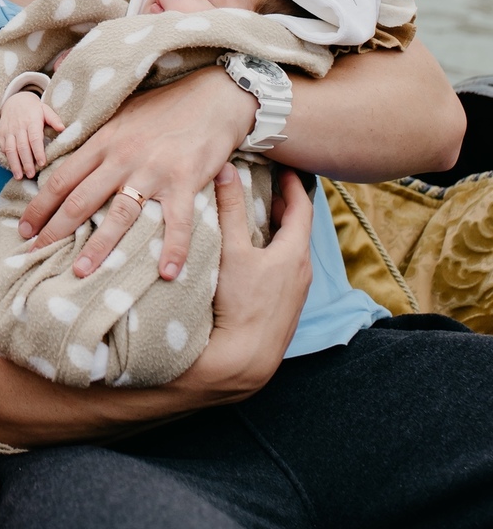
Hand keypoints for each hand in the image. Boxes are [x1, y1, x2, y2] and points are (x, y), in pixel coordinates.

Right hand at [0, 92, 64, 178]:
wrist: (14, 100)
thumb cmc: (33, 108)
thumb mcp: (45, 109)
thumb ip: (54, 119)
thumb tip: (63, 128)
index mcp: (32, 120)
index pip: (35, 138)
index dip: (38, 151)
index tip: (42, 163)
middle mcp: (19, 126)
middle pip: (22, 146)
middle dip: (26, 162)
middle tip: (31, 175)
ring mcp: (9, 130)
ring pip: (10, 149)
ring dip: (14, 164)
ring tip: (19, 176)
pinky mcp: (1, 134)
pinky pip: (3, 147)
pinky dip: (6, 158)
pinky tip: (12, 168)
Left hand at [18, 67, 257, 280]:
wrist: (213, 97)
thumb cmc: (165, 107)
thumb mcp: (122, 114)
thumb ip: (97, 136)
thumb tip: (64, 152)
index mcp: (104, 141)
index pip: (62, 178)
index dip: (40, 205)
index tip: (25, 228)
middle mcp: (123, 157)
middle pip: (81, 199)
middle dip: (55, 229)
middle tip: (35, 254)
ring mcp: (154, 170)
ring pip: (119, 214)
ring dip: (99, 246)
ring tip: (81, 271)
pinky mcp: (186, 181)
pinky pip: (177, 221)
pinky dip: (173, 248)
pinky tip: (167, 273)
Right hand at [177, 164, 313, 402]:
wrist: (245, 360)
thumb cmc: (239, 303)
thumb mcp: (231, 250)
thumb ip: (230, 209)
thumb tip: (227, 169)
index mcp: (295, 253)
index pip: (302, 208)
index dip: (293, 185)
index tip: (285, 168)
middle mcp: (302, 273)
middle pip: (298, 230)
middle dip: (283, 206)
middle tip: (267, 187)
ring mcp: (295, 294)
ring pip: (291, 252)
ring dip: (278, 232)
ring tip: (258, 218)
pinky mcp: (285, 309)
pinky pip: (285, 270)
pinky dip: (274, 253)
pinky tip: (254, 258)